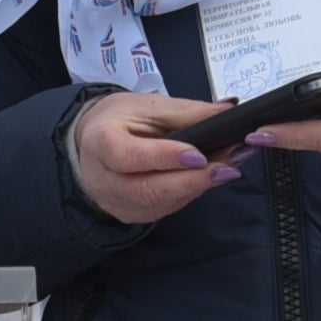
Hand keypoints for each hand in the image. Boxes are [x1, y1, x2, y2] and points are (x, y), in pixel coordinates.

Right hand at [70, 91, 233, 227]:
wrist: (93, 141)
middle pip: (148, 190)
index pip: (130, 156)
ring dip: (197, 187)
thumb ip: (187, 112)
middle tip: (227, 168)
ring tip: (227, 169)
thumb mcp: (149, 105)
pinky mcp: (130, 214)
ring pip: (161, 203)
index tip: (199, 155)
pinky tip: (207, 179)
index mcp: (100, 142)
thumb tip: (226, 112)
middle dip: (192, 181)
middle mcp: (103, 180)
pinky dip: (189, 193)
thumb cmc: (119, 119)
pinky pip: (165, 208)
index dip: (165, 158)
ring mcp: (115, 202)